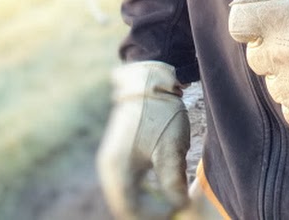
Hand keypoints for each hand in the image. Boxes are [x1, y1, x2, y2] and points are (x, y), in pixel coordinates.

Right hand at [96, 61, 189, 219]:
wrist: (148, 81)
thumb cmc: (159, 112)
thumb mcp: (170, 148)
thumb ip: (172, 181)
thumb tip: (179, 206)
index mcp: (117, 170)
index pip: (130, 209)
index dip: (153, 217)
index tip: (174, 213)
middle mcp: (109, 169)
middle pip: (126, 205)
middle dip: (149, 212)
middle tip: (172, 211)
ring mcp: (112, 161)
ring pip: (127, 195)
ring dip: (146, 203)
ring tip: (169, 203)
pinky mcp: (119, 154)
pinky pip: (129, 183)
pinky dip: (143, 191)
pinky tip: (160, 191)